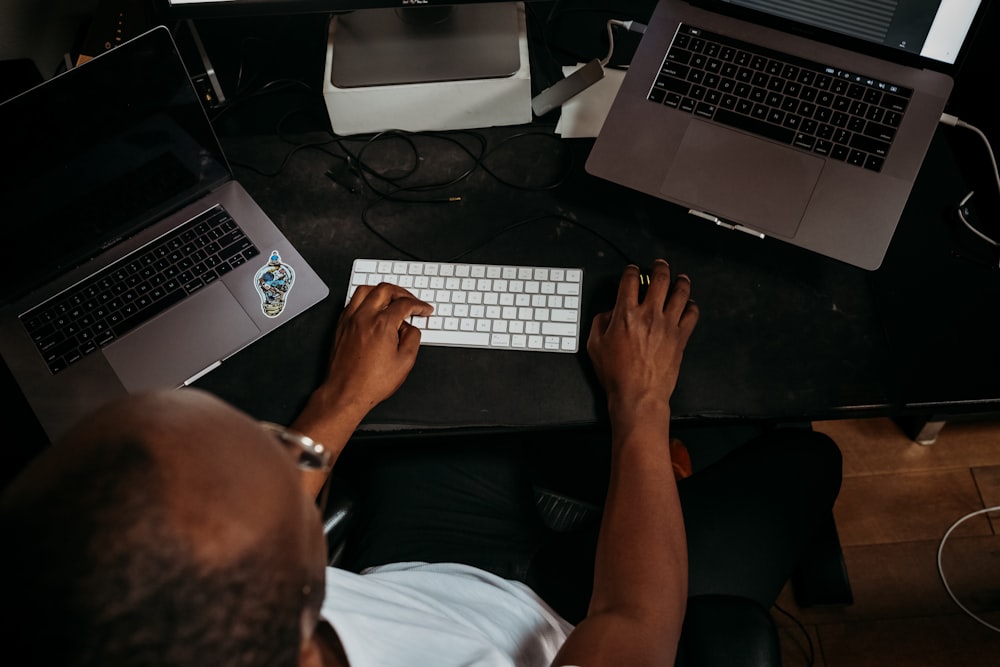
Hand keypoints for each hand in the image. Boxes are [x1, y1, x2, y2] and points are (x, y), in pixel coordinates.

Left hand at [291, 283, 431, 494]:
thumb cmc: (371, 382)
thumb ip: (413, 338)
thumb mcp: (405, 362)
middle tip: (410, 300)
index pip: (405, 304)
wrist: (346, 393)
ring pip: (365, 290)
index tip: (424, 310)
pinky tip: (371, 308)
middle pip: (385, 289)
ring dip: (381, 291)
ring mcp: (350, 320)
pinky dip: (365, 299)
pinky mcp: (340, 326)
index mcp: (382, 324)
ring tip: (391, 299)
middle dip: (402, 292)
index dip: (419, 305)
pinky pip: (352, 301)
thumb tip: (411, 328)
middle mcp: (364, 317)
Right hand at [587, 260, 698, 410]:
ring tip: (680, 278)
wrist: (638, 395)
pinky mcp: (680, 337)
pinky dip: (692, 306)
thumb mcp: (594, 345)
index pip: (630, 280)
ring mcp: (667, 325)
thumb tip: (610, 312)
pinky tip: (689, 305)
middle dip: (660, 267)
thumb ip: (600, 322)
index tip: (632, 270)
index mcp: (625, 313)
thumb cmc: (616, 374)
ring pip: (680, 292)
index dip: (631, 270)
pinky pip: (692, 314)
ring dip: (681, 281)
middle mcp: (649, 314)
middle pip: (659, 279)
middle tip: (660, 265)